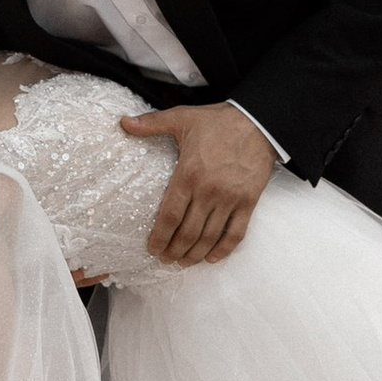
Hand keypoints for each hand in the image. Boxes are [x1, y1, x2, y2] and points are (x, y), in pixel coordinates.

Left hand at [121, 102, 275, 264]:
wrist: (258, 122)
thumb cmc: (218, 121)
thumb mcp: (182, 117)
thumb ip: (152, 123)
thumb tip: (123, 122)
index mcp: (189, 173)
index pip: (170, 216)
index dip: (159, 237)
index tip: (152, 249)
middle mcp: (209, 191)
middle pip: (188, 233)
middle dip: (174, 251)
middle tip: (165, 260)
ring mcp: (230, 198)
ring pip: (209, 237)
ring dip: (194, 255)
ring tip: (183, 262)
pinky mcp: (248, 202)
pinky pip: (236, 233)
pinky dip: (223, 250)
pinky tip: (212, 257)